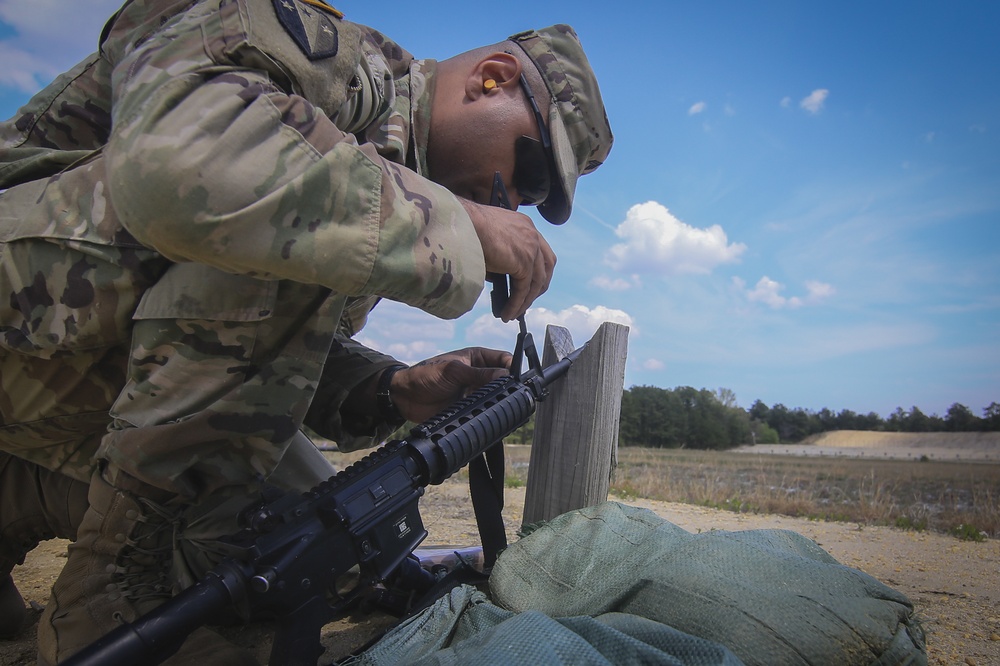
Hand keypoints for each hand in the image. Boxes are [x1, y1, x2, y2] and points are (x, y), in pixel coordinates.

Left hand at [391, 347, 511, 422]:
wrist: (406, 397)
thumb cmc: (426, 374)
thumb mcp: (453, 370)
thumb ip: (479, 374)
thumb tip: (504, 375)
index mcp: (478, 358)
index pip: (503, 359)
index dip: (512, 366)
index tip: (516, 378)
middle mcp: (480, 374)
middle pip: (503, 379)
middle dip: (508, 386)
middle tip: (512, 394)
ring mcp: (475, 392)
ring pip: (496, 396)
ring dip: (498, 400)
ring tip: (502, 405)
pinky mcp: (470, 408)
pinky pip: (485, 410)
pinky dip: (489, 413)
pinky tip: (493, 416)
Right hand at [461, 200, 555, 320]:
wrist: (463, 223)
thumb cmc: (468, 227)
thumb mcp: (490, 240)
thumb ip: (500, 257)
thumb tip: (498, 278)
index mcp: (525, 225)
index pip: (540, 250)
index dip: (538, 269)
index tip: (530, 283)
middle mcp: (532, 234)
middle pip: (547, 265)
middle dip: (539, 285)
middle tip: (528, 299)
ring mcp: (531, 248)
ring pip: (536, 281)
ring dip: (526, 300)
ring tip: (515, 313)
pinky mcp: (523, 262)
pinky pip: (523, 289)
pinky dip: (517, 303)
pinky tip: (508, 313)